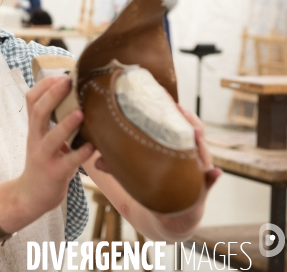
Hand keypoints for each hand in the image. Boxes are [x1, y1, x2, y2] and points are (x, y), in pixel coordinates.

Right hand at [17, 76, 94, 216]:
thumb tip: (74, 95)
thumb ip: (52, 120)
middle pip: (38, 112)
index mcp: (34, 128)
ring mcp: (44, 157)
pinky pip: (68, 162)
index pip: (31, 100)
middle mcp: (36, 139)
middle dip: (52, 95)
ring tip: (80, 112)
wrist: (30, 195)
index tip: (61, 75)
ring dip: (65, 124)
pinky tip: (93, 146)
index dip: (44, 85)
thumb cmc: (43, 162)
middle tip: (69, 82)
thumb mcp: (42, 138)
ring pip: (51, 138)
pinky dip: (81, 153)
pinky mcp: (54, 174)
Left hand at [94, 104, 221, 184]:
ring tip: (194, 135)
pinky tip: (215, 172)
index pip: (176, 122)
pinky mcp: (202, 191)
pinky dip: (213, 177)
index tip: (162, 94)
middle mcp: (190, 156)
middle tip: (176, 108)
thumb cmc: (154, 186)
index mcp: (174, 147)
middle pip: (193, 132)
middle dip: (187, 119)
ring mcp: (198, 172)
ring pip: (204, 153)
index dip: (172, 108)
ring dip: (200, 144)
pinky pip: (210, 183)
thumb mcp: (134, 174)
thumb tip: (95, 160)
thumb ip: (116, 166)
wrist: (171, 216)